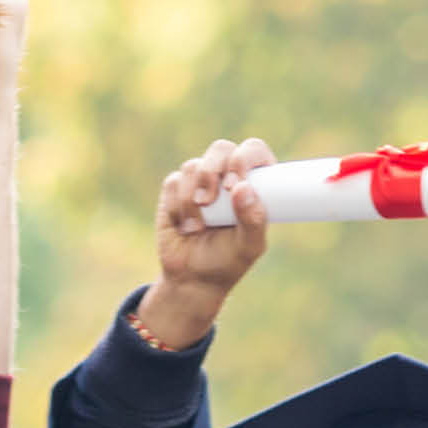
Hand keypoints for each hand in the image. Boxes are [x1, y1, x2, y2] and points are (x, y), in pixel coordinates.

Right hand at [134, 137, 277, 350]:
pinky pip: (173, 182)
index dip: (244, 159)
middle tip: (210, 201)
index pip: (253, 151)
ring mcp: (199, 180)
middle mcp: (227, 175)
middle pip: (221, 149)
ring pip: (193, 166)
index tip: (235, 185)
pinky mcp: (175, 188)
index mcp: (253, 182)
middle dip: (213, 172)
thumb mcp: (248, 247)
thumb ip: (253, 220)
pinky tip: (184, 227)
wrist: (192, 278)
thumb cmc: (228, 261)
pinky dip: (178, 207)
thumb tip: (243, 188)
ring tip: (198, 228)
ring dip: (192, 199)